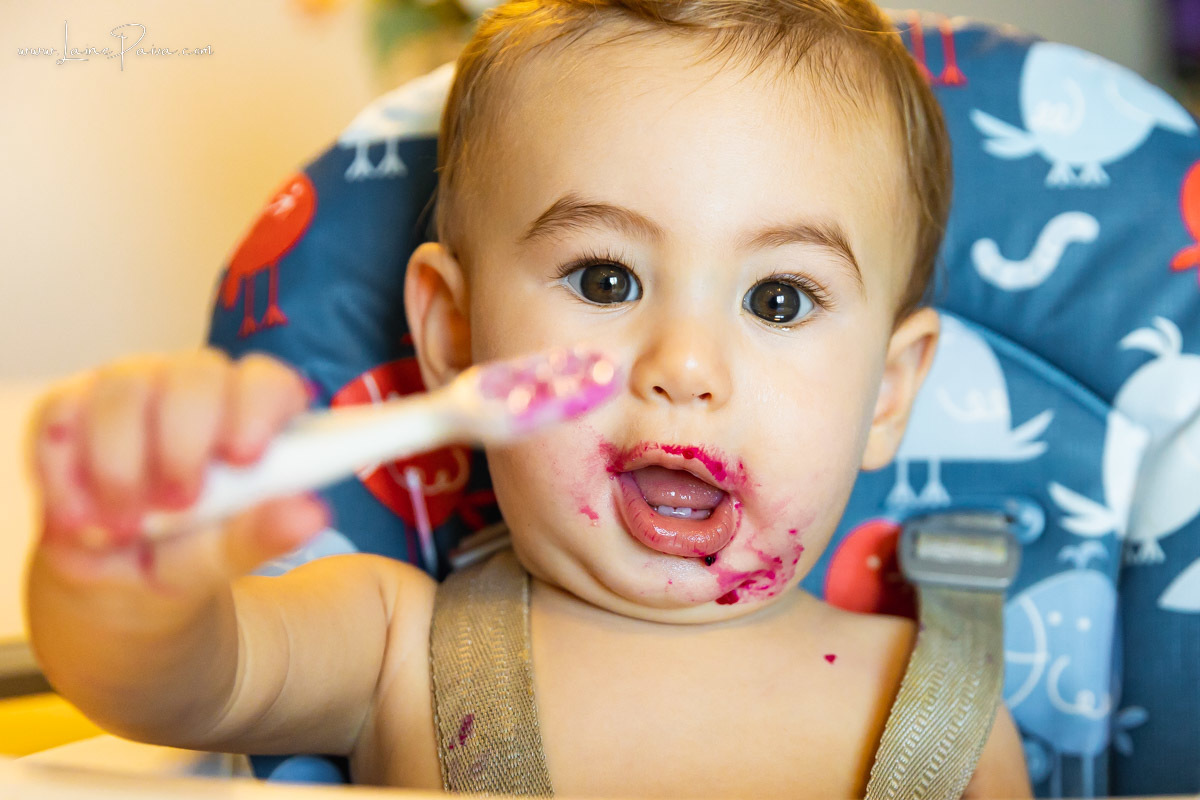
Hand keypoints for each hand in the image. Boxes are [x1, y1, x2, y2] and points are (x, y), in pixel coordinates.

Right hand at [27, 349, 329, 597]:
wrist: (113, 584)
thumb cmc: (184, 557)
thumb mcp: (222, 560)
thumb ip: (260, 535)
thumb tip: (308, 513)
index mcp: (249, 417)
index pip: (267, 383)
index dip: (259, 408)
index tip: (246, 456)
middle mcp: (192, 392)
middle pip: (195, 375)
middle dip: (184, 443)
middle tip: (180, 503)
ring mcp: (130, 394)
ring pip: (124, 391)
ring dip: (122, 466)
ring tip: (128, 528)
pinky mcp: (68, 412)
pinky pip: (62, 417)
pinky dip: (68, 477)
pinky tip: (83, 520)